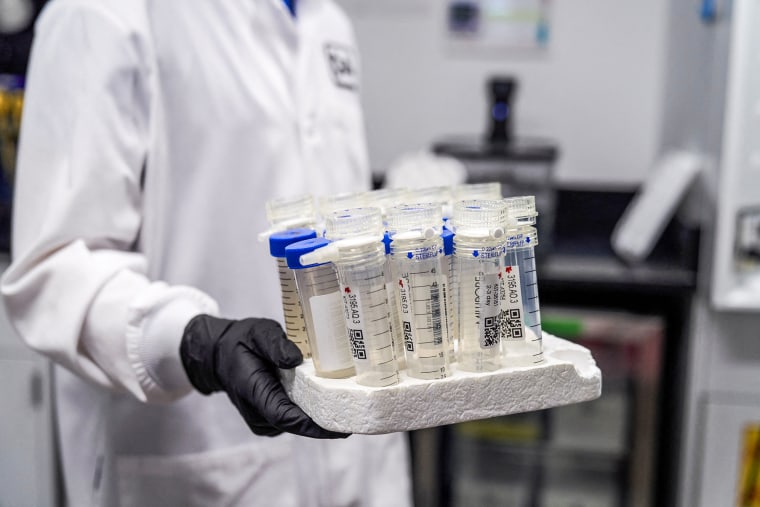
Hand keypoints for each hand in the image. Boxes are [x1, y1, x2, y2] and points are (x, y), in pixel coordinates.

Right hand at [179, 314, 348, 438]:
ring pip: (296, 424)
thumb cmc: (241, 341)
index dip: (314, 426)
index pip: (285, 416)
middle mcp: (256, 412)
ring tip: (349, 407)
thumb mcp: (258, 332)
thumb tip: (295, 359)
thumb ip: (275, 343)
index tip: (341, 427)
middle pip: (295, 425)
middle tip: (358, 417)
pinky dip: (310, 414)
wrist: (218, 355)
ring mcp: (261, 419)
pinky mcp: (268, 419)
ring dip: (319, 419)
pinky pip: (293, 420)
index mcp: (253, 390)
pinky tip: (329, 403)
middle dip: (326, 425)